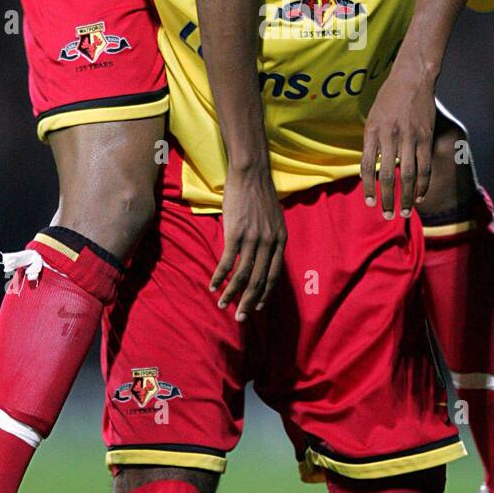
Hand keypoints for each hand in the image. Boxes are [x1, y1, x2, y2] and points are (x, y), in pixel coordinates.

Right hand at [210, 164, 286, 320]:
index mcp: (281, 241)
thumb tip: (265, 256)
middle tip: (240, 318)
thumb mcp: (274, 220)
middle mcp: (269, 243)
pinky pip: (227, 262)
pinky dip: (219, 277)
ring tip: (222, 305)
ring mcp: (253, 239)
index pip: (274, 276)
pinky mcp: (236, 233)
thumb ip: (272, 239)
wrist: (251, 174)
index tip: (259, 308)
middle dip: (249, 303)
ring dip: (231, 294)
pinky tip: (212, 286)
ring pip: (243, 276)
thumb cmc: (260, 195)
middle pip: (259, 281)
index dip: (266, 295)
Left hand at [360, 62, 435, 218]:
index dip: (368, 187)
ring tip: (404, 212)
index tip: (369, 203)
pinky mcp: (425, 137)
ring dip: (405, 197)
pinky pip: (424, 165)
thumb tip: (369, 168)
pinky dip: (422, 184)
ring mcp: (409, 137)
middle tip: (386, 215)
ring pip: (408, 175)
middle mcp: (389, 136)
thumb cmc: (389, 98)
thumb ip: (371, 141)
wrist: (412, 78)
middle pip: (388, 175)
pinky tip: (419, 195)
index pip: (367, 167)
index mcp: (372, 131)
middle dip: (387, 199)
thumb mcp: (372, 117)